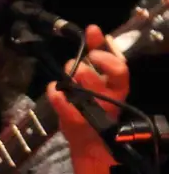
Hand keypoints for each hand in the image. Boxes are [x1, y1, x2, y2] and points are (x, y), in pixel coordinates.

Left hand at [47, 24, 129, 161]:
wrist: (90, 141)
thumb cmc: (95, 103)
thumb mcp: (100, 77)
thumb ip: (98, 55)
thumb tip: (92, 31)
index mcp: (117, 87)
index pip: (120, 69)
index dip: (107, 57)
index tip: (94, 49)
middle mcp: (108, 98)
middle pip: (100, 80)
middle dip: (87, 69)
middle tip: (77, 65)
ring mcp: (92, 110)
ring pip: (84, 91)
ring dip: (72, 78)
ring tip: (67, 74)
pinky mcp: (75, 120)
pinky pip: (62, 104)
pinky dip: (55, 94)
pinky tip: (53, 89)